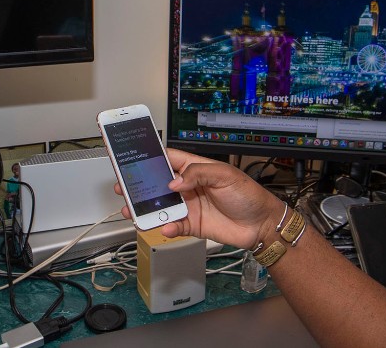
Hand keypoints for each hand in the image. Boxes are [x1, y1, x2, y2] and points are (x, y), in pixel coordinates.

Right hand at [115, 148, 281, 248]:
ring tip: (134, 211)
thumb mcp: (225, 175)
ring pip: (162, 206)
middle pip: (158, 185)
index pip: (168, 160)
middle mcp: (189, 187)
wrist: (261, 225)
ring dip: (147, 209)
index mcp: (195, 169)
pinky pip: (174, 225)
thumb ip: (198, 174)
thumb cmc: (248, 195)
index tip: (132, 159)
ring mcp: (189, 206)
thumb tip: (174, 182)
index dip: (150, 159)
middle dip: (140, 186)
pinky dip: (167, 227)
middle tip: (124, 188)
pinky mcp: (192, 225)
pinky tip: (165, 227)